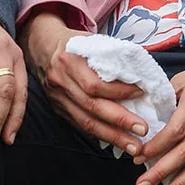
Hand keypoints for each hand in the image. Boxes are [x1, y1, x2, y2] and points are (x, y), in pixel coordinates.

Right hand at [21, 11, 148, 155]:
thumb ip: (111, 54)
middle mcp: (61, 81)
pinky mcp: (58, 109)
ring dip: (112, 136)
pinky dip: (99, 135)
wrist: (42, 46)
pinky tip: (116, 141)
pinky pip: (80, 125)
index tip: (142, 93)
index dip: (120, 91)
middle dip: (120, 121)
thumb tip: (141, 71)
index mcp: (70, 60)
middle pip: (92, 107)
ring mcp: (57, 98)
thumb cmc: (73, 42)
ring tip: (134, 146)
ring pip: (86, 122)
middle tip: (143, 130)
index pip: (95, 83)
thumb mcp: (90, 39)